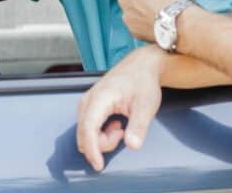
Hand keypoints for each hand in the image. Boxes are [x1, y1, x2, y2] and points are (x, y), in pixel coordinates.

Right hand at [76, 47, 164, 171]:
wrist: (142, 66)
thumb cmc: (143, 82)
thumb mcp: (147, 105)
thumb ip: (139, 126)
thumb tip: (132, 145)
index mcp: (100, 97)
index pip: (88, 129)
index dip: (92, 150)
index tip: (99, 165)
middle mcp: (88, 100)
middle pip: (85, 135)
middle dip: (103, 143)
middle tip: (124, 133)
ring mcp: (87, 103)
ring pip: (85, 133)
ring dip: (103, 138)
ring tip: (122, 127)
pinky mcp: (90, 106)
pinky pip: (89, 128)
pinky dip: (102, 133)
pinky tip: (116, 124)